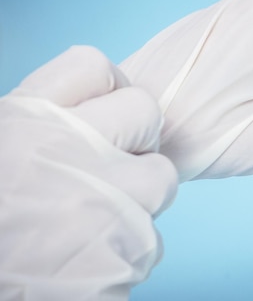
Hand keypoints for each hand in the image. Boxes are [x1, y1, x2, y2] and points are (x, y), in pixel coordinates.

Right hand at [0, 46, 176, 299]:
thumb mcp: (2, 146)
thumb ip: (39, 122)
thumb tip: (90, 108)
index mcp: (22, 121)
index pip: (91, 66)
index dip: (106, 86)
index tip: (105, 110)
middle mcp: (66, 151)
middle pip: (145, 111)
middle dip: (134, 142)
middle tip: (107, 172)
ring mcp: (102, 203)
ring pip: (160, 179)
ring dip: (137, 202)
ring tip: (92, 226)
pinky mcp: (125, 255)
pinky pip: (150, 242)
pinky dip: (127, 254)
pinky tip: (88, 264)